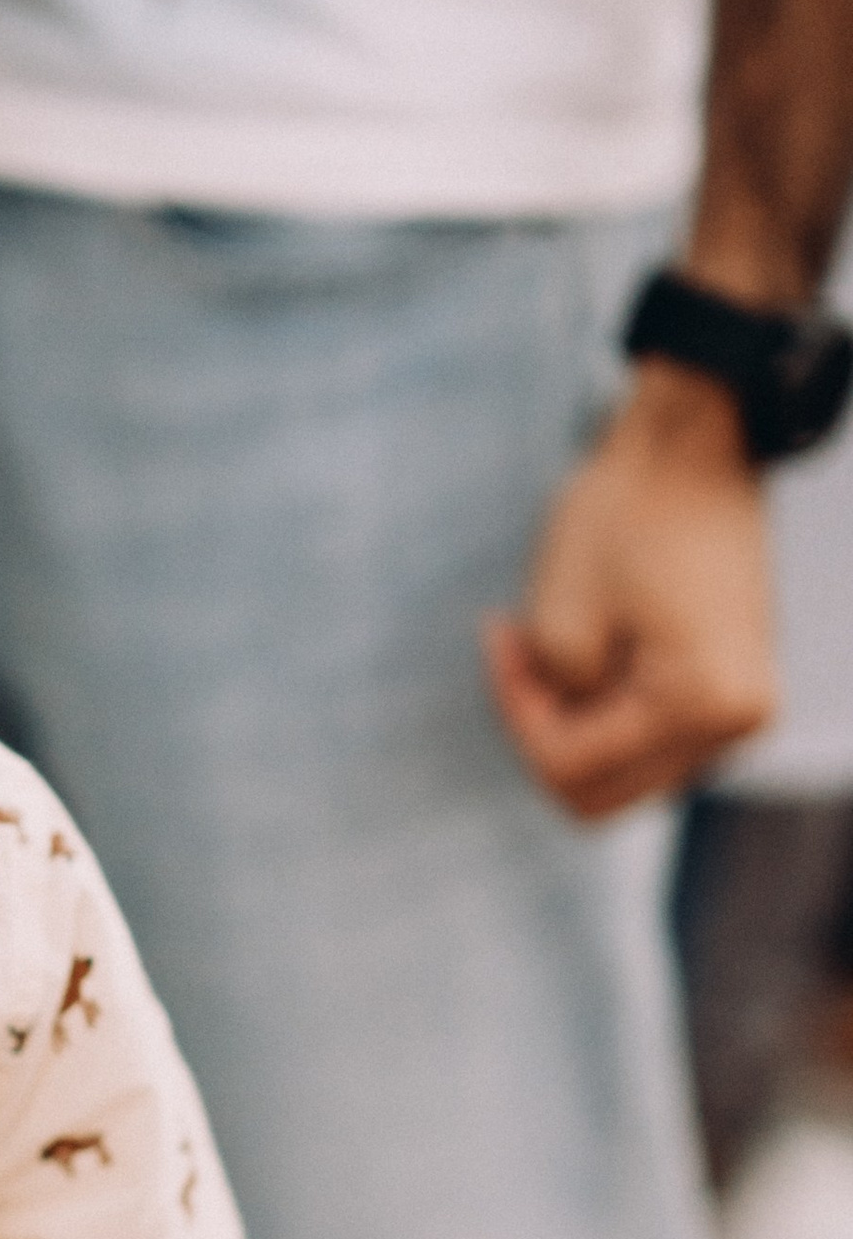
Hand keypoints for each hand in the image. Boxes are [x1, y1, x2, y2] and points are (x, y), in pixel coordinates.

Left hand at [485, 362, 776, 821]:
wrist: (694, 446)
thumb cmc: (626, 512)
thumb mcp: (557, 616)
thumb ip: (552, 704)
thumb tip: (563, 756)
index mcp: (705, 703)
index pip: (573, 768)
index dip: (516, 712)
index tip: (499, 634)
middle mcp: (737, 722)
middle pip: (600, 793)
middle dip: (543, 732)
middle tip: (515, 650)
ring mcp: (739, 713)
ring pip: (620, 775)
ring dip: (573, 723)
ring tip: (552, 642)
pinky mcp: (726, 695)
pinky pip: (644, 740)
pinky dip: (601, 709)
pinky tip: (588, 647)